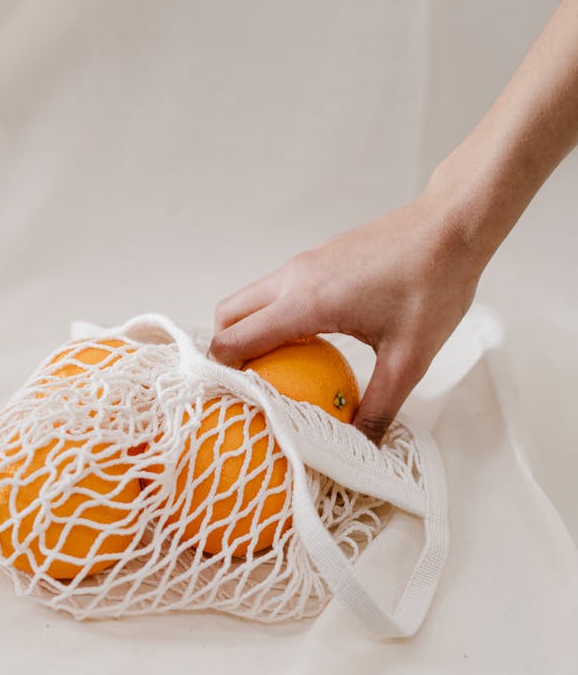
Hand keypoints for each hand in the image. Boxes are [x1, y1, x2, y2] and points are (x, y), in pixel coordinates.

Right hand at [209, 192, 482, 442]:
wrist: (451, 228)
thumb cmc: (432, 286)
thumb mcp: (409, 360)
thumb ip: (380, 406)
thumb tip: (361, 446)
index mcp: (306, 302)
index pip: (234, 339)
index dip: (224, 373)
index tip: (236, 401)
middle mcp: (294, 277)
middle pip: (229, 315)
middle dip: (226, 352)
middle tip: (251, 387)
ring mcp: (304, 263)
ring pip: (251, 299)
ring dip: (250, 332)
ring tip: (277, 370)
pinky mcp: (318, 257)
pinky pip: (277, 289)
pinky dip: (274, 316)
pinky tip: (309, 343)